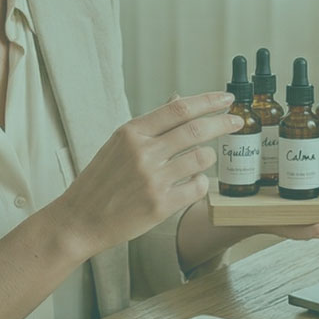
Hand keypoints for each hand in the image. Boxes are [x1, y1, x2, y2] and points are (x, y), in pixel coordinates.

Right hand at [51, 91, 241, 254]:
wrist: (79, 220)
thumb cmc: (100, 181)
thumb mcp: (118, 144)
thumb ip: (150, 125)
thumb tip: (180, 99)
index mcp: (131, 133)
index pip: (179, 108)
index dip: (208, 101)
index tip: (226, 98)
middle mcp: (142, 152)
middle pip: (196, 129)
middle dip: (223, 122)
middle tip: (238, 121)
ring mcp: (152, 179)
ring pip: (202, 158)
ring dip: (208, 157)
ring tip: (200, 161)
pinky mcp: (161, 205)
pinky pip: (198, 187)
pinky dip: (201, 184)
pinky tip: (192, 184)